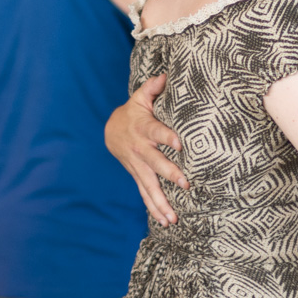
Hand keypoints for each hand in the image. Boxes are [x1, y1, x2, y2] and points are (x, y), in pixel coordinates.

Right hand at [105, 74, 187, 225]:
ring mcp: (138, 167)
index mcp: (144, 129)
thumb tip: (166, 75)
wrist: (112, 131)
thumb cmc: (134, 113)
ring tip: (173, 218)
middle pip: (156, 164)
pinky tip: (165, 222)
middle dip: (170, 174)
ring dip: (162, 202)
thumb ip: (153, 88)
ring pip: (150, 186)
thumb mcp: (141, 98)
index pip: (157, 132)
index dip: (167, 137)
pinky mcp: (138, 177)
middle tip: (185, 184)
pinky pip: (146, 195)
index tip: (180, 144)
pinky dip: (154, 209)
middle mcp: (141, 150)